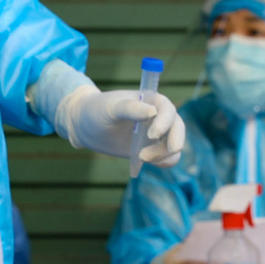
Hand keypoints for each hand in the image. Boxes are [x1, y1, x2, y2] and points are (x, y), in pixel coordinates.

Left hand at [57, 85, 185, 165]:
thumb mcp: (110, 108)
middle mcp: (158, 116)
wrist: (87, 126)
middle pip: (178, 128)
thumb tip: (152, 111)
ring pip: (174, 147)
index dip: (165, 123)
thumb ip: (130, 108)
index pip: (168, 110)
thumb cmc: (97, 111)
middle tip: (150, 155)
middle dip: (172, 143)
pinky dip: (162, 162)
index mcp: (151, 100)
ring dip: (163, 155)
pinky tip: (144, 162)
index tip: (151, 136)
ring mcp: (157, 134)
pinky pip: (167, 158)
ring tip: (141, 158)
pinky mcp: (153, 149)